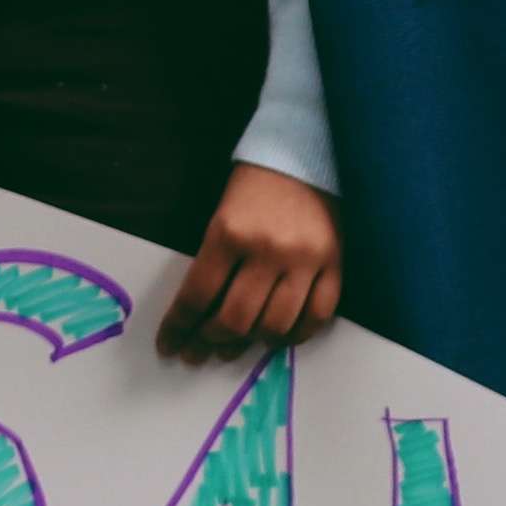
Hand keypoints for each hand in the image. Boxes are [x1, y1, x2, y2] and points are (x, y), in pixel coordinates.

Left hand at [160, 167, 343, 359]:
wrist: (304, 155)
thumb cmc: (254, 186)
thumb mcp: (220, 216)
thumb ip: (213, 263)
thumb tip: (202, 315)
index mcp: (230, 233)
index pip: (198, 295)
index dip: (180, 326)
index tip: (170, 344)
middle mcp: (269, 250)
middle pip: (236, 318)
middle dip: (211, 341)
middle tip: (200, 351)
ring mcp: (306, 259)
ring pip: (275, 325)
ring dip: (250, 344)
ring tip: (234, 348)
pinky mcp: (335, 263)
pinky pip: (317, 316)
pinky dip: (295, 336)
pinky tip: (277, 340)